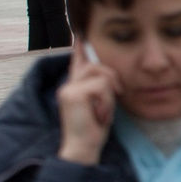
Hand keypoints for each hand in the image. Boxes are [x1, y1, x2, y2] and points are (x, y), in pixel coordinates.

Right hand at [55, 47, 114, 165]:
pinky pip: (102, 87)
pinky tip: (98, 115)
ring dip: (109, 95)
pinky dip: (106, 102)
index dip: (80, 47)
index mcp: (75, 86)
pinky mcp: (72, 94)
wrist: (83, 148)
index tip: (80, 33)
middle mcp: (68, 84)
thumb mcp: (101, 104)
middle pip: (98, 66)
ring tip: (101, 112)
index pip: (78, 62)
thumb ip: (101, 88)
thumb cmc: (94, 129)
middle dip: (111, 81)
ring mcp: (68, 88)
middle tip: (110, 102)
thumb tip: (108, 75)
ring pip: (102, 76)